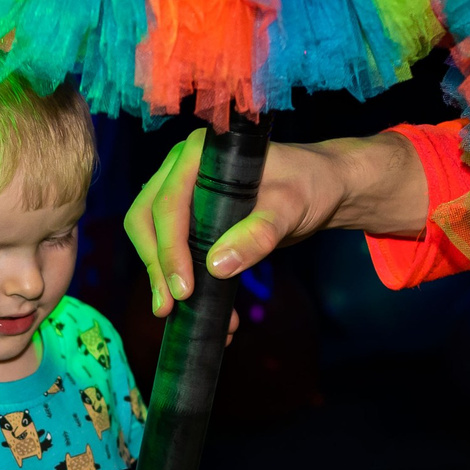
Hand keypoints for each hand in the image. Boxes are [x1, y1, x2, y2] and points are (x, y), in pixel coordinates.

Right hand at [124, 129, 427, 318]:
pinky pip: (172, 247)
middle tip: (169, 307)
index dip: (169, 250)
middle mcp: (182, 169)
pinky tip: (203, 308)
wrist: (322, 188)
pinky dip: (181, 277)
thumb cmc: (309, 186)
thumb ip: (258, 234)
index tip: (183, 289)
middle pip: (146, 220)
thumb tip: (217, 266)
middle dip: (156, 266)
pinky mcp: (190, 216)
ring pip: (152, 236)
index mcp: (200, 155)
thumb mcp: (290, 209)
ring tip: (182, 314)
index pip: (168, 204)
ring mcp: (183, 192)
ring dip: (164, 277)